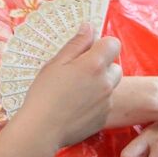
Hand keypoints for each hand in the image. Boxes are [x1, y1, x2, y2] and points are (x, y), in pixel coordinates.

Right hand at [20, 23, 121, 148]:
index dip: (101, 45)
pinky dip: (96, 102)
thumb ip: (76, 44)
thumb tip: (89, 27)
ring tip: (76, 91)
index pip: (113, 43)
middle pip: (115, 65)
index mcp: (93, 64)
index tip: (87, 51)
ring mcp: (107, 101)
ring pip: (110, 85)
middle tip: (79, 73)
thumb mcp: (55, 64)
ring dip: (100, 84)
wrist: (42, 129)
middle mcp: (106, 82)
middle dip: (101, 66)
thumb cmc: (44, 94)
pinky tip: (76, 106)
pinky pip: (106, 102)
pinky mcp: (104, 117)